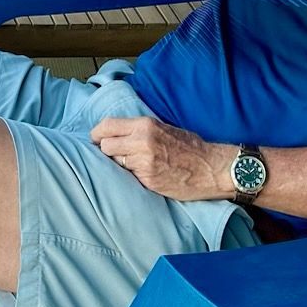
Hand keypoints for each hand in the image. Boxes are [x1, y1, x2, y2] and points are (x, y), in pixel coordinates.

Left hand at [90, 115, 235, 199]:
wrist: (211, 168)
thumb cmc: (190, 147)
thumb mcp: (163, 128)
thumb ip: (140, 130)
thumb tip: (116, 133)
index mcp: (145, 125)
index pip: (106, 126)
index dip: (97, 134)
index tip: (95, 139)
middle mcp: (141, 142)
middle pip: (105, 146)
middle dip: (107, 151)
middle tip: (116, 154)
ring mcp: (143, 163)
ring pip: (115, 163)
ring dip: (120, 164)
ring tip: (133, 164)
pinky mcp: (147, 181)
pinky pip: (129, 177)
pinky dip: (133, 175)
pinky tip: (144, 174)